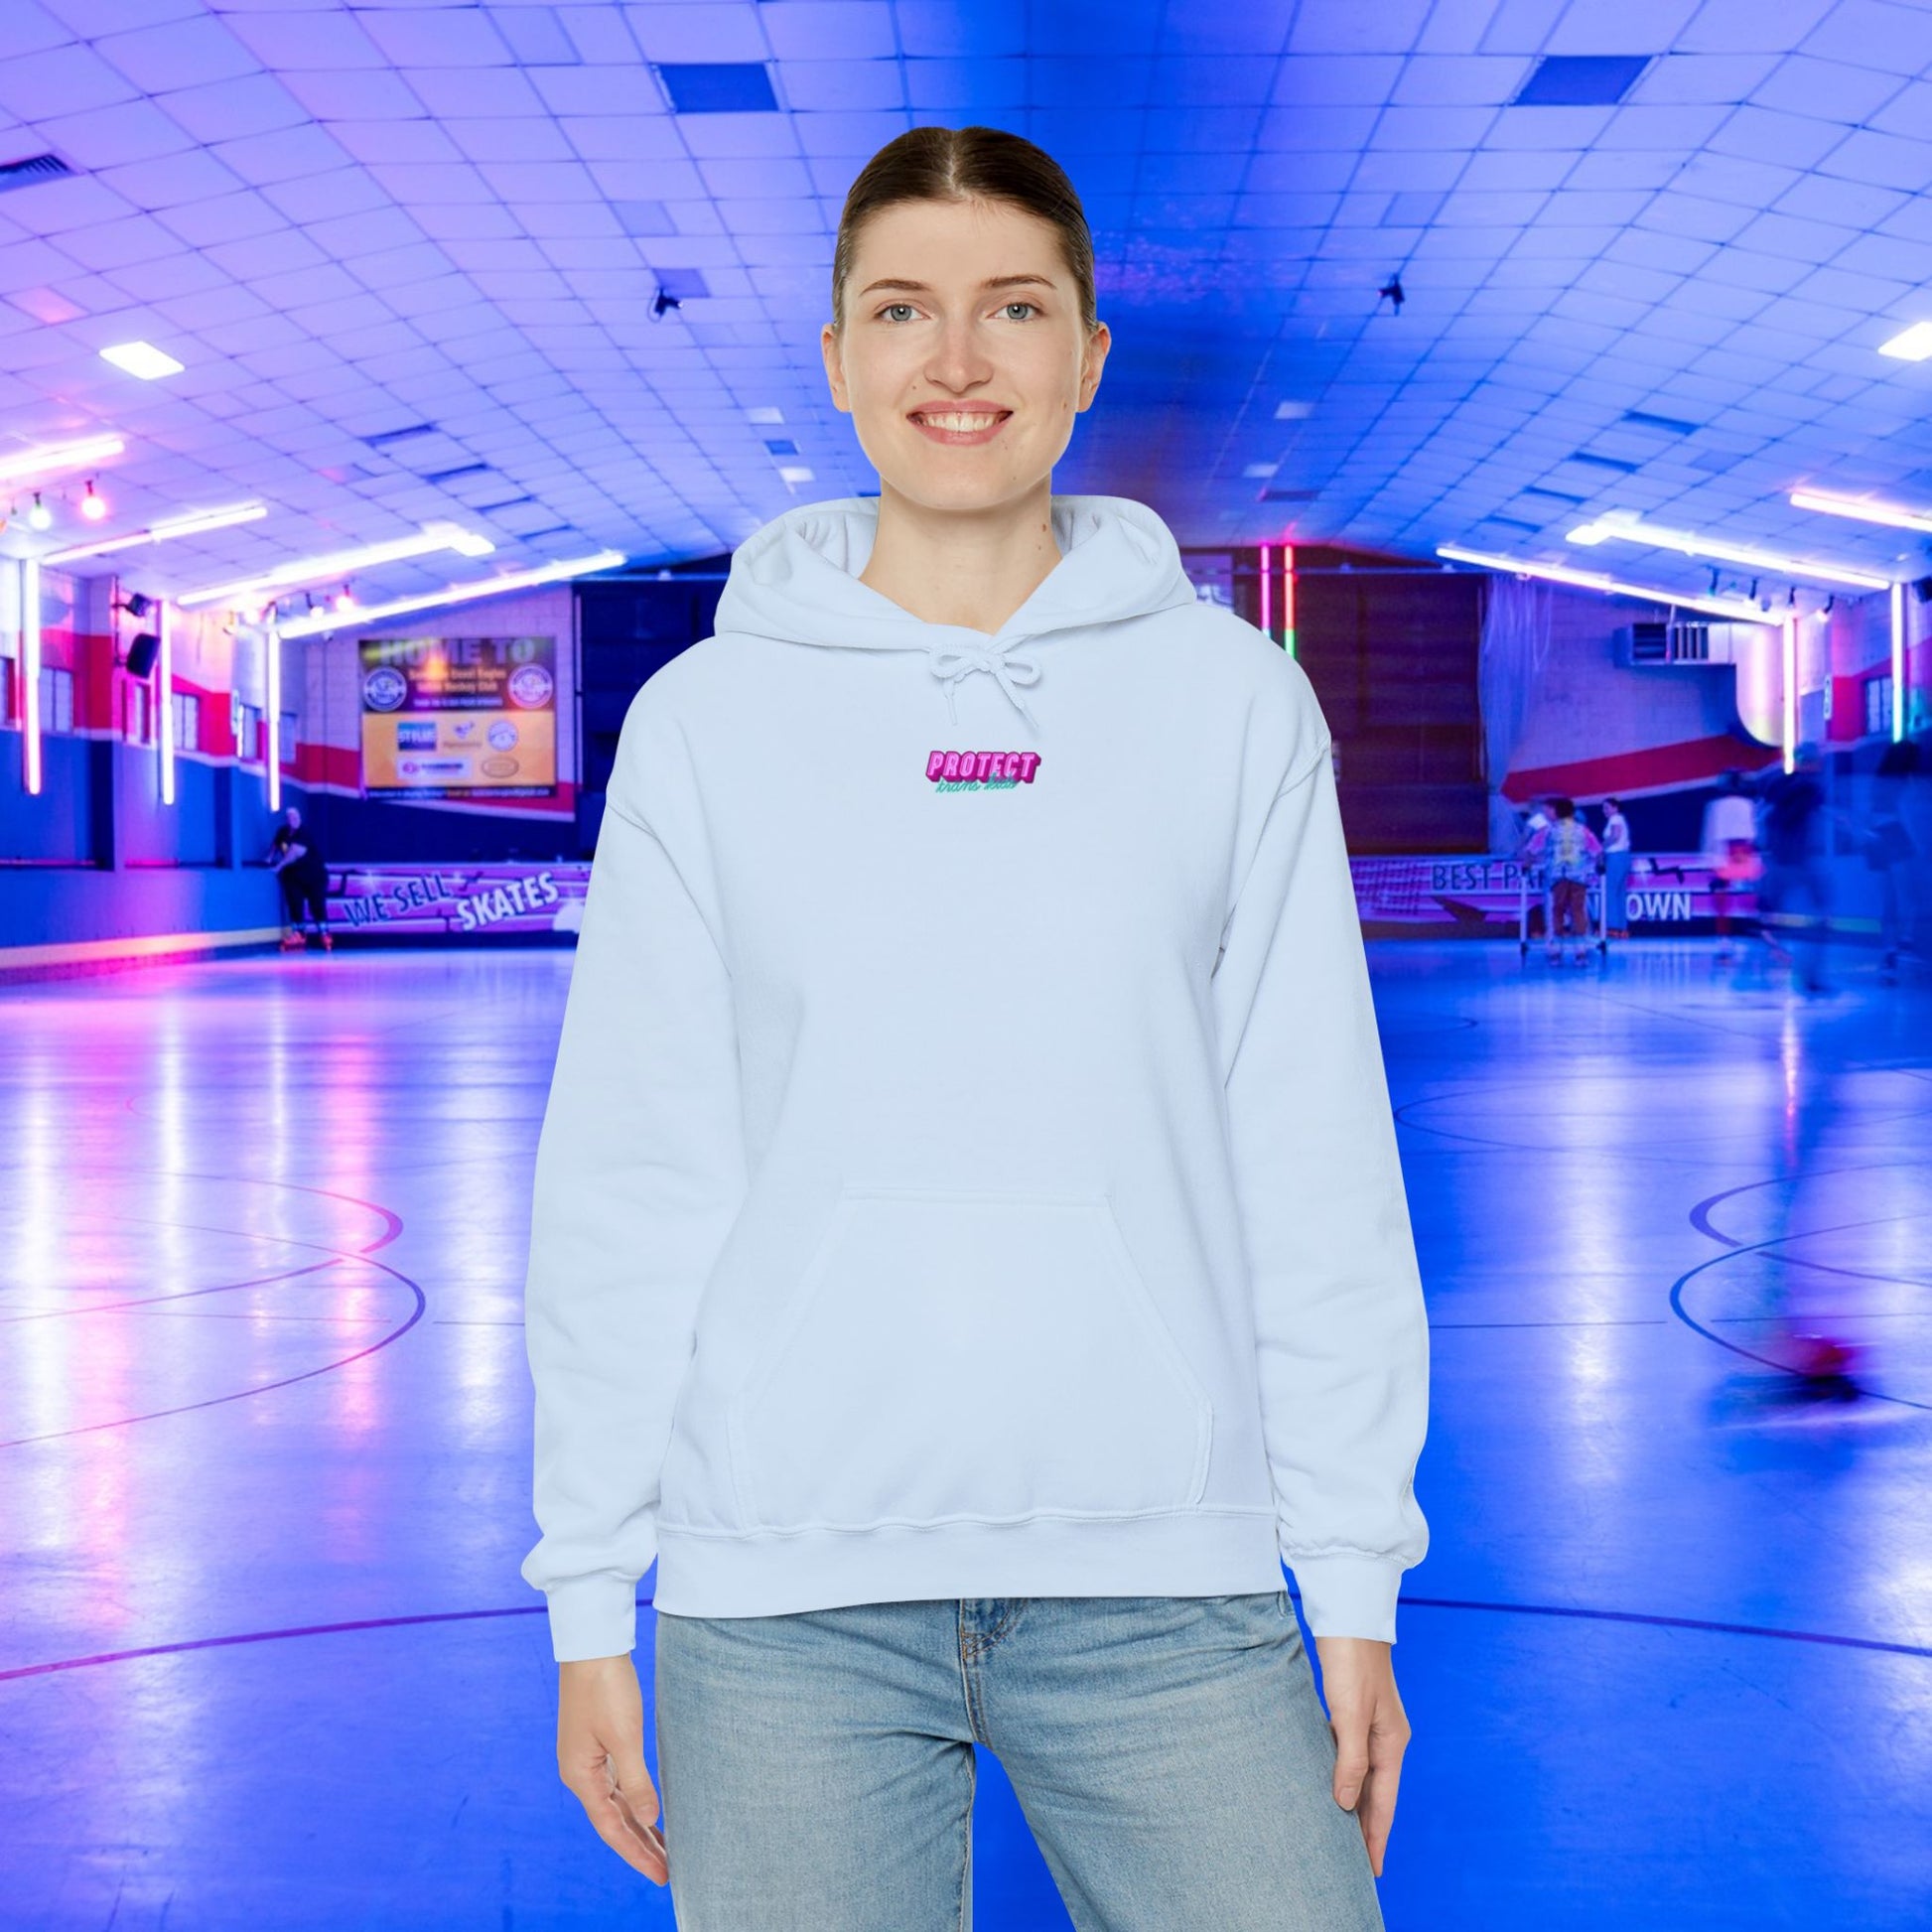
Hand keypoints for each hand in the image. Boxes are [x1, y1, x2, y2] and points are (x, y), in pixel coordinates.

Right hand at [557, 1654, 668, 1884]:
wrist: (592, 1644)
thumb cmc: (606, 1687)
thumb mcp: (625, 1736)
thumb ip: (636, 1781)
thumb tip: (649, 1820)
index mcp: (581, 1776)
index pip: (612, 1828)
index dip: (637, 1853)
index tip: (662, 1874)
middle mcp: (580, 1773)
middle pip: (612, 1821)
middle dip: (639, 1846)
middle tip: (668, 1870)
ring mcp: (587, 1758)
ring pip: (615, 1804)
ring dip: (638, 1826)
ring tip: (663, 1849)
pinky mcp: (596, 1742)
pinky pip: (616, 1784)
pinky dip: (633, 1801)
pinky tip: (647, 1810)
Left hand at [1311, 1635, 1409, 1877]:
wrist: (1350, 1616)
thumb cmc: (1352, 1662)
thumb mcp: (1349, 1714)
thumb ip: (1350, 1760)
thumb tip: (1346, 1804)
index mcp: (1391, 1743)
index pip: (1383, 1804)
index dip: (1375, 1838)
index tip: (1371, 1871)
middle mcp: (1386, 1738)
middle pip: (1377, 1794)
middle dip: (1368, 1829)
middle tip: (1355, 1864)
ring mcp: (1371, 1725)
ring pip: (1364, 1776)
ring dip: (1356, 1804)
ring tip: (1342, 1833)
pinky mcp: (1355, 1711)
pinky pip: (1352, 1756)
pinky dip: (1345, 1777)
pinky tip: (1332, 1785)